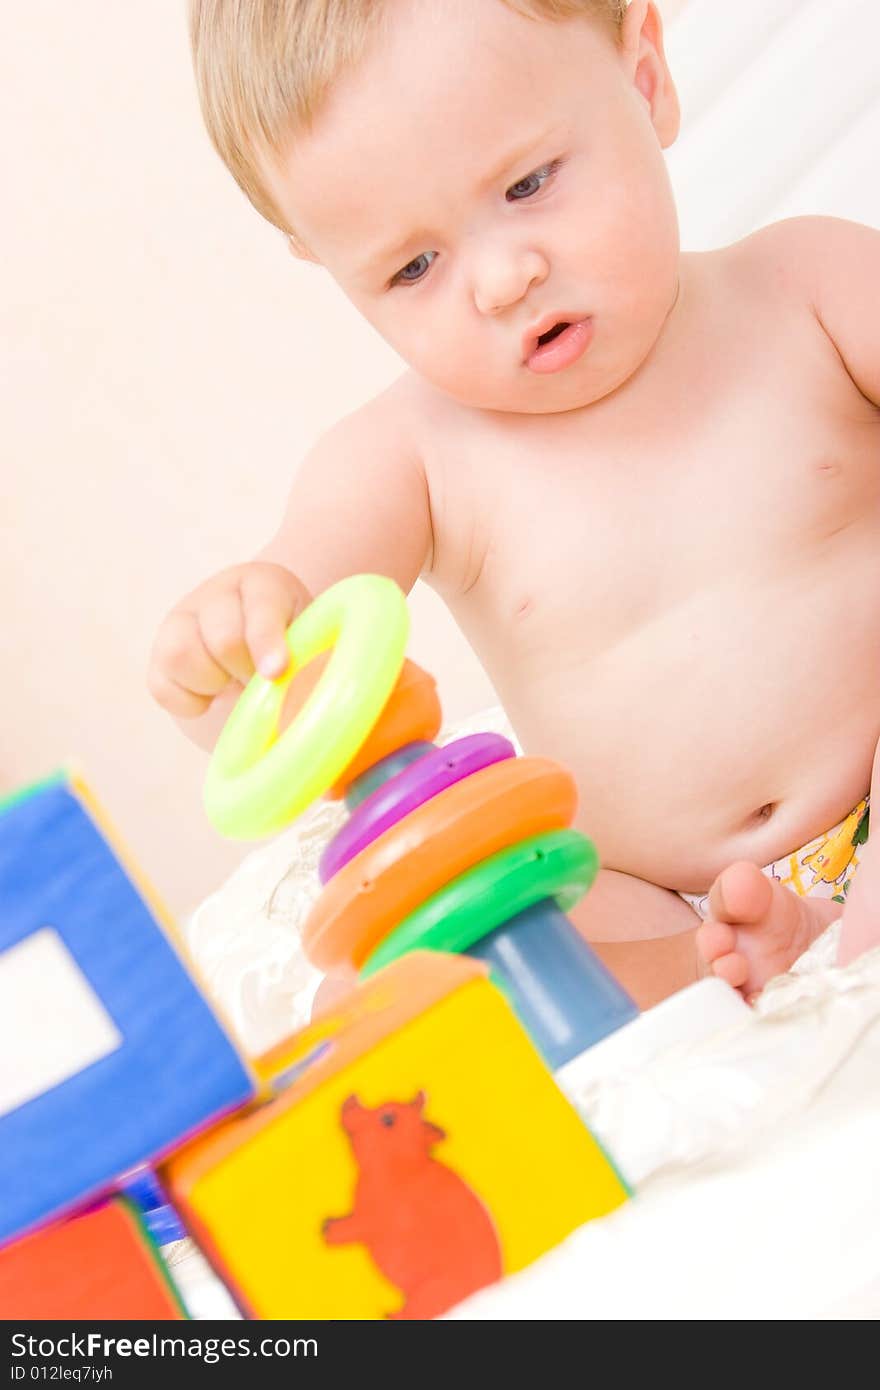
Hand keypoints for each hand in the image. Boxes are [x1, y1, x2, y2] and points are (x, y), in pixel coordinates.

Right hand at [148, 562, 310, 718]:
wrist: (265, 662)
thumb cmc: (300, 656)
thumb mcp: (315, 650)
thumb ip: (313, 665)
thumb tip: (291, 688)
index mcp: (264, 584)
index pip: (261, 605)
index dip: (267, 640)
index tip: (275, 672)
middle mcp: (218, 594)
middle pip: (223, 637)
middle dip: (245, 672)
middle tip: (262, 684)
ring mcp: (182, 621)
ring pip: (180, 655)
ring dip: (213, 684)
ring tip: (234, 686)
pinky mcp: (160, 655)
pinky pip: (162, 686)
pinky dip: (189, 703)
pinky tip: (212, 698)